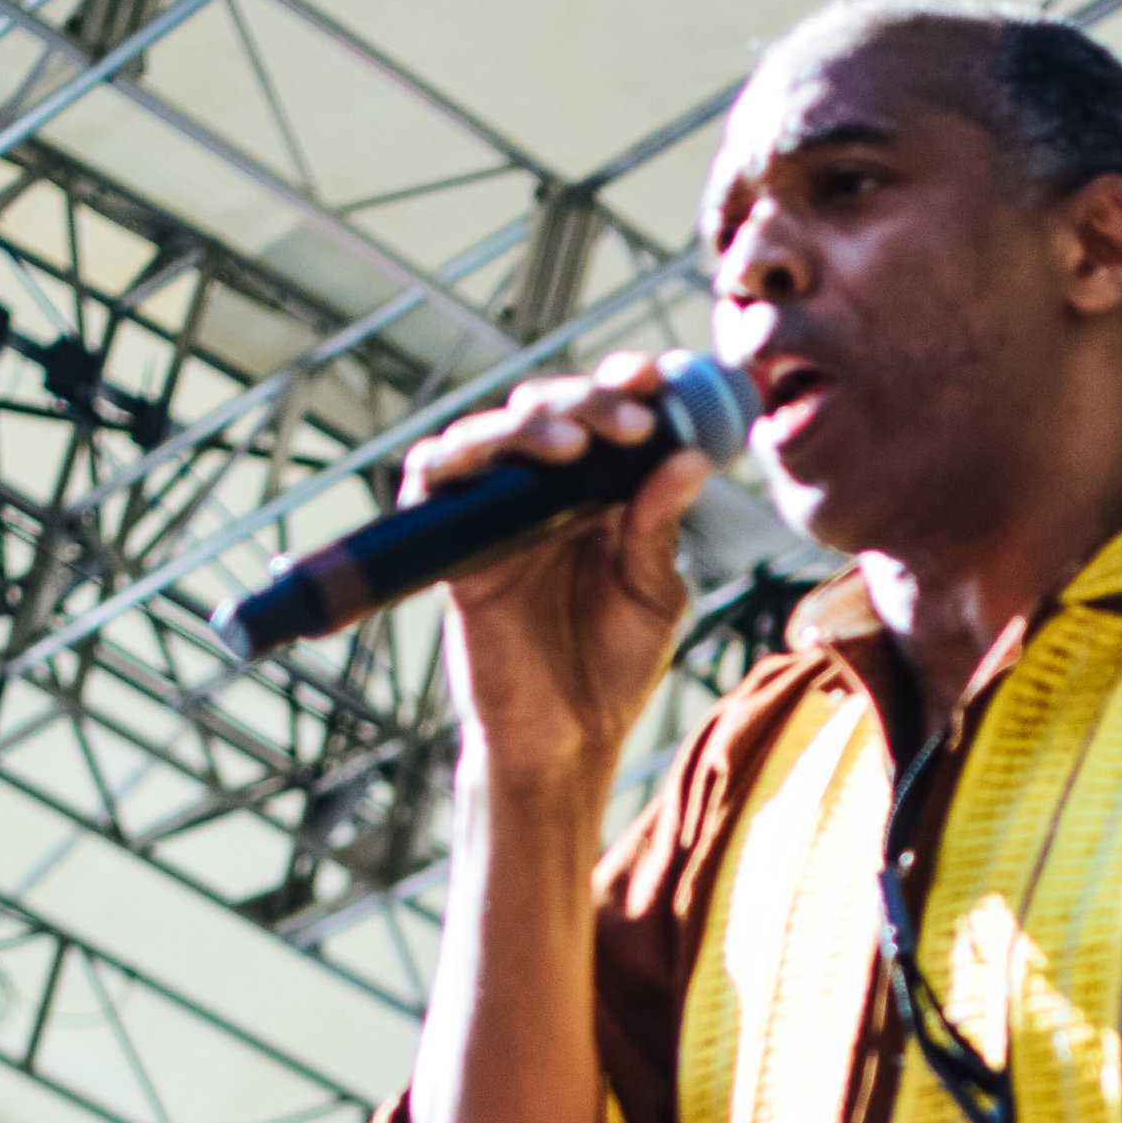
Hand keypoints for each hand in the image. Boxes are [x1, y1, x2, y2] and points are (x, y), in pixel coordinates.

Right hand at [399, 350, 712, 777]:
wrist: (568, 742)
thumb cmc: (614, 670)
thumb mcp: (653, 593)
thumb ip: (659, 527)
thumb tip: (689, 458)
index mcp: (598, 492)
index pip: (604, 416)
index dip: (624, 386)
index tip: (657, 380)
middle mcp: (542, 490)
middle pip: (547, 408)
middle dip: (588, 400)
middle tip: (631, 415)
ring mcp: (494, 513)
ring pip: (491, 431)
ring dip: (529, 424)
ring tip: (576, 446)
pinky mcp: (453, 546)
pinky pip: (432, 480)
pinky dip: (451, 457)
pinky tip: (488, 457)